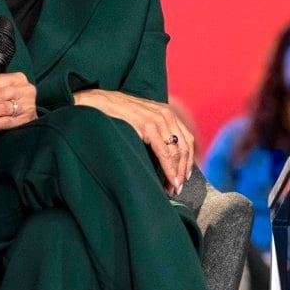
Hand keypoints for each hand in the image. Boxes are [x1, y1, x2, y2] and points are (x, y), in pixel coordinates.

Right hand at [72, 89, 194, 195]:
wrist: (100, 102)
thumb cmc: (119, 114)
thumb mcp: (143, 118)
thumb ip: (155, 130)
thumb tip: (164, 155)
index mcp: (167, 113)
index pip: (187, 139)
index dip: (188, 160)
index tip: (184, 176)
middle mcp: (166, 115)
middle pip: (184, 147)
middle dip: (183, 170)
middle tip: (178, 187)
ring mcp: (158, 120)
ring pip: (176, 152)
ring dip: (176, 173)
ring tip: (172, 188)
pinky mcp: (148, 126)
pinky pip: (164, 152)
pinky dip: (169, 168)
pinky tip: (169, 179)